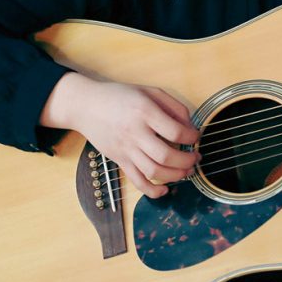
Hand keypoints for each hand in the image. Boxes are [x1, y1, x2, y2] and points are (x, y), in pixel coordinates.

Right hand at [41, 73, 199, 197]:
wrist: (86, 106)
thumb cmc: (120, 96)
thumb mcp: (150, 91)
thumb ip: (174, 106)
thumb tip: (190, 126)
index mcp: (145, 112)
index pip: (175, 132)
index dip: (191, 137)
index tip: (195, 137)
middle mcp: (135, 133)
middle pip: (166, 156)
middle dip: (187, 161)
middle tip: (195, 157)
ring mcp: (126, 149)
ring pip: (153, 171)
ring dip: (175, 176)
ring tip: (186, 171)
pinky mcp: (119, 161)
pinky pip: (136, 181)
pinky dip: (152, 190)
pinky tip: (165, 190)